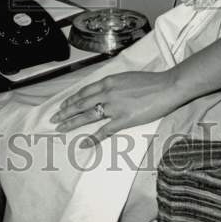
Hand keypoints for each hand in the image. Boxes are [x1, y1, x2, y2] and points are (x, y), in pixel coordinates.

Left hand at [49, 70, 181, 148]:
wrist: (166, 86)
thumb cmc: (150, 82)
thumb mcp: (127, 78)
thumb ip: (114, 85)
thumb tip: (105, 91)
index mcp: (108, 81)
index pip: (84, 91)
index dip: (72, 99)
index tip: (63, 105)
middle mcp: (107, 92)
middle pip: (81, 103)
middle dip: (65, 111)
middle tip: (54, 119)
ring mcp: (114, 106)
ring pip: (87, 115)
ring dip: (72, 122)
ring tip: (60, 128)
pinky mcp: (123, 119)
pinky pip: (104, 130)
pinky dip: (92, 137)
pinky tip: (83, 143)